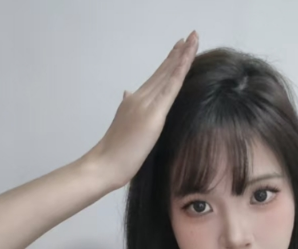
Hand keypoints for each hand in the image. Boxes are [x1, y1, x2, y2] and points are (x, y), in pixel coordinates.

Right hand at [82, 31, 198, 189]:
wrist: (104, 164)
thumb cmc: (114, 155)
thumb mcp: (123, 127)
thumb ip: (128, 109)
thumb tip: (127, 93)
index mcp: (133, 102)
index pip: (155, 79)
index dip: (168, 62)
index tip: (179, 48)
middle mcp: (138, 97)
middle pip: (162, 72)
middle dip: (178, 53)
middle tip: (191, 36)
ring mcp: (145, 104)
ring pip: (168, 75)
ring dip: (182, 56)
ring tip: (193, 39)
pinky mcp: (153, 115)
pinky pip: (170, 88)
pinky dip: (179, 72)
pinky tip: (187, 59)